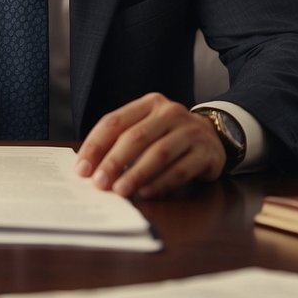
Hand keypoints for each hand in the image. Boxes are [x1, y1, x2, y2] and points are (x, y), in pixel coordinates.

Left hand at [73, 92, 224, 198]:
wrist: (215, 137)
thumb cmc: (168, 136)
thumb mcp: (146, 129)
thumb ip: (120, 142)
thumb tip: (88, 168)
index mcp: (149, 104)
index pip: (114, 122)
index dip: (95, 146)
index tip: (82, 169)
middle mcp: (171, 113)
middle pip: (135, 137)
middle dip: (114, 162)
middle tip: (99, 183)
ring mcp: (191, 131)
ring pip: (158, 153)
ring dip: (136, 174)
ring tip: (120, 191)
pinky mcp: (207, 151)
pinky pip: (181, 169)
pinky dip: (161, 183)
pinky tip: (145, 193)